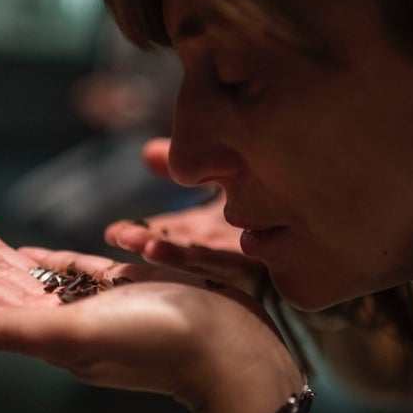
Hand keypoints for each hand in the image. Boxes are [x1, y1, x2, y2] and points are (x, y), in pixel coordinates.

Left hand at [0, 203, 310, 412]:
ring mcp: (95, 305)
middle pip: (0, 276)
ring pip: (32, 272)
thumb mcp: (86, 335)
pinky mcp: (127, 292)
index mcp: (48, 328)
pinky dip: (47, 261)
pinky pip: (75, 273)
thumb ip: (17, 331)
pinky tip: (31, 253)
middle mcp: (65, 318)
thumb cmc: (167, 342)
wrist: (234, 353)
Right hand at [105, 138, 266, 291]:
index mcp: (197, 230)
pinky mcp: (268, 258)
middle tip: (124, 238)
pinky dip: (248, 252)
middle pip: (177, 250)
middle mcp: (214, 246)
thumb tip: (148, 152)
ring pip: (207, 260)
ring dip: (178, 256)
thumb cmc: (253, 189)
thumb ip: (181, 166)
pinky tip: (246, 243)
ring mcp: (239, 255)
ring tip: (152, 248)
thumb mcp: (214, 174)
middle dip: (149, 246)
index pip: (163, 234)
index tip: (113, 232)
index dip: (139, 233)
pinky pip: (255, 258)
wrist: (299, 207)